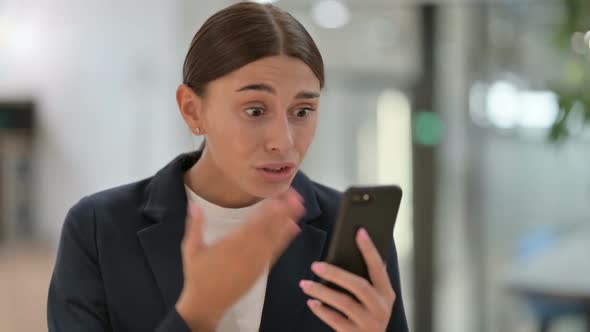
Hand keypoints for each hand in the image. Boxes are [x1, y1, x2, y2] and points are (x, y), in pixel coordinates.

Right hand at [175, 188, 304, 331]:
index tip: (279, 196)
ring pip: (275, 238)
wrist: (207, 303)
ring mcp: (257, 261)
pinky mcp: (261, 269)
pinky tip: (294, 228)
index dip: (268, 210)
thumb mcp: (191, 249)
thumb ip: (195, 226)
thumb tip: (194, 205)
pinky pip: (276, 251)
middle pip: (268, 227)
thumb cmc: (198, 275)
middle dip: (283, 211)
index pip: (254, 223)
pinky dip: (285, 239)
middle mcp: (248, 251)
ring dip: (288, 221)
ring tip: (300, 206)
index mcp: (232, 243)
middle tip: (295, 195)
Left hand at [299, 228, 395, 331]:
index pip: (378, 267)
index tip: (359, 232)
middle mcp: (380, 307)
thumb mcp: (374, 298)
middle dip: (336, 273)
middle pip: (359, 286)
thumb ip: (366, 279)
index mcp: (386, 293)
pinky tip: (311, 302)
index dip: (369, 250)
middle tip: (315, 265)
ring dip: (322, 291)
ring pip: (344, 303)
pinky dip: (322, 310)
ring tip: (305, 284)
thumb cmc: (368, 315)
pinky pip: (335, 320)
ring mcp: (369, 323)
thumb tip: (347, 252)